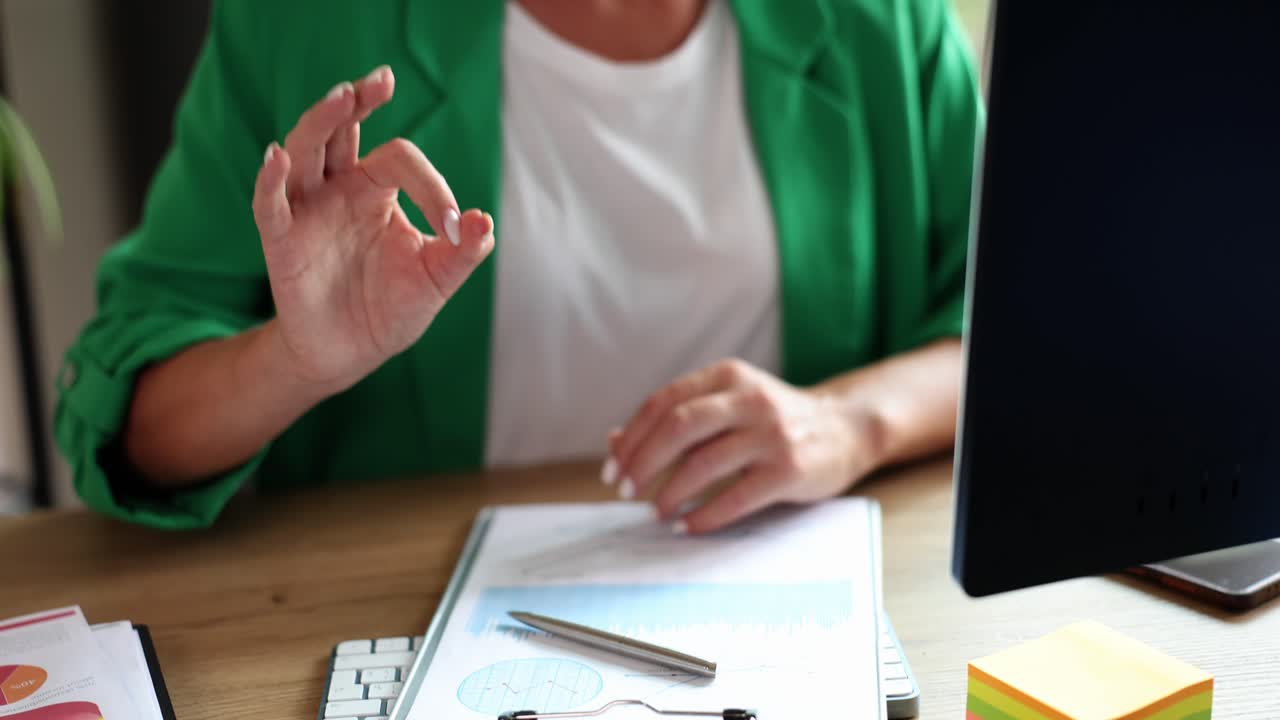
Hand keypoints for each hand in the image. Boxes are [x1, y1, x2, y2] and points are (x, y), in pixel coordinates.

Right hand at [252, 66, 493, 394]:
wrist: (353, 354)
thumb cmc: (393, 309)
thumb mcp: (437, 279)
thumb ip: (463, 251)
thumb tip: (484, 221)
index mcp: (376, 189)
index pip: (399, 159)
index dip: (431, 185)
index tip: (452, 226)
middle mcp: (338, 189)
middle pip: (340, 129)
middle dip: (357, 101)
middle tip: (381, 81)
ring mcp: (308, 211)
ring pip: (304, 151)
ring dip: (320, 122)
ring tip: (342, 97)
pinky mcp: (282, 241)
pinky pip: (271, 204)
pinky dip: (271, 179)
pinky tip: (278, 156)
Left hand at [605, 359, 883, 533]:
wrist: (845, 429)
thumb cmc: (770, 420)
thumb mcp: (726, 404)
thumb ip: (675, 418)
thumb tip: (613, 444)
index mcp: (727, 376)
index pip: (664, 402)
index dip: (632, 437)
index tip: (613, 468)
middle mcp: (750, 399)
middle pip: (679, 427)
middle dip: (643, 463)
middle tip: (626, 491)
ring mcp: (772, 433)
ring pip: (704, 463)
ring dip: (670, 493)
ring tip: (657, 511)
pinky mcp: (789, 469)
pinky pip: (736, 497)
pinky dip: (704, 515)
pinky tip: (688, 525)